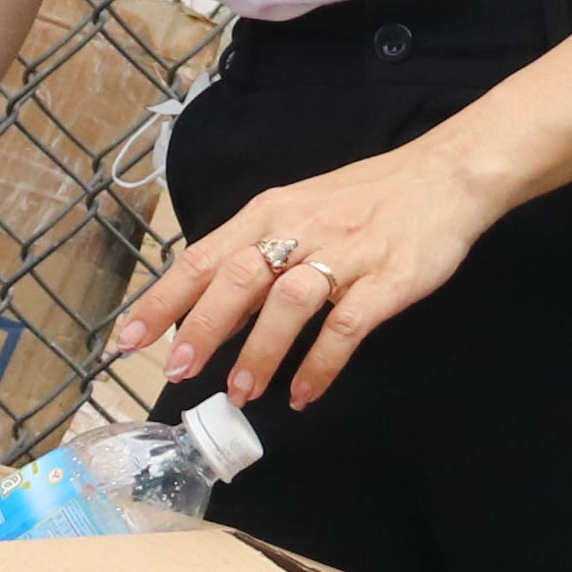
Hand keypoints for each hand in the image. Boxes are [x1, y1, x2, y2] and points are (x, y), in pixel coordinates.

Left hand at [119, 136, 521, 411]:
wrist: (444, 177)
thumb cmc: (364, 200)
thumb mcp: (298, 212)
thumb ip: (255, 257)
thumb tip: (209, 313)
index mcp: (270, 212)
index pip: (202, 257)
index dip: (162, 300)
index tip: (126, 339)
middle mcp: (300, 229)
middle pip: (238, 278)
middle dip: (202, 328)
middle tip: (176, 373)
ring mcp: (345, 254)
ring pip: (288, 302)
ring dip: (260, 351)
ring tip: (241, 393)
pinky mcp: (387, 279)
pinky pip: (347, 326)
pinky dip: (321, 363)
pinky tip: (304, 393)